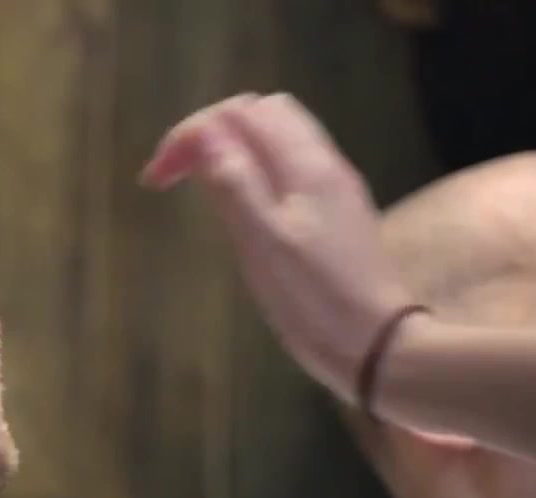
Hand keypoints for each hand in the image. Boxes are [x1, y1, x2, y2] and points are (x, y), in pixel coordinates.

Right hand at [140, 93, 417, 405]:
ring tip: (200, 190)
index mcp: (305, 165)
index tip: (156, 179)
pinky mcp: (336, 216)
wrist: (378, 347)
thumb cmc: (314, 299)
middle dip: (212, 132)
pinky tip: (241, 211)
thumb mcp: (263, 242)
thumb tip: (204, 131)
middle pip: (264, 115)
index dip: (191, 134)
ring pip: (278, 142)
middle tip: (176, 176)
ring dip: (233, 152)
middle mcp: (324, 165)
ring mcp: (334, 190)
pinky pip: (289, 172)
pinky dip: (255, 174)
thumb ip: (234, 182)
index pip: (242, 113)